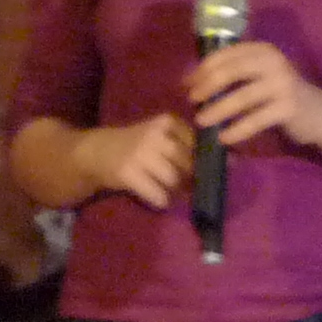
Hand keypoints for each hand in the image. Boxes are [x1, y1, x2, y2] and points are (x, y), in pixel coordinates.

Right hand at [74, 114, 191, 208]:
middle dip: (188, 179)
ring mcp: (140, 153)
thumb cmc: (137, 145)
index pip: (198, 147)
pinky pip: (158, 195)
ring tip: (166, 188)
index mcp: (167, 122)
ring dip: (175, 191)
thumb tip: (224, 164)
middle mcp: (155, 134)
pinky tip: (154, 195)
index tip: (192, 168)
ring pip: (174, 180)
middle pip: (188, 165)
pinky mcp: (128, 173)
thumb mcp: (161, 134)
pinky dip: (160, 200)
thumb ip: (188, 145)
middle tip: (181, 184)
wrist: (97, 151)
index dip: (199, 162)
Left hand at [190, 40, 321, 148]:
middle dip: (206, 87)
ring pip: (240, 97)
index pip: (225, 55)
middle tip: (191, 101)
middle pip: (230, 72)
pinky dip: (236, 130)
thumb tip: (192, 81)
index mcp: (262, 50)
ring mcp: (282, 84)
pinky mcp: (288, 107)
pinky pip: (255, 119)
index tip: (186, 84)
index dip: (202, 69)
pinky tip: (224, 138)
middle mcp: (273, 62)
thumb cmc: (280, 94)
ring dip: (217, 110)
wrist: (320, 114)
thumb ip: (234, 74)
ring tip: (201, 122)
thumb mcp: (259, 76)